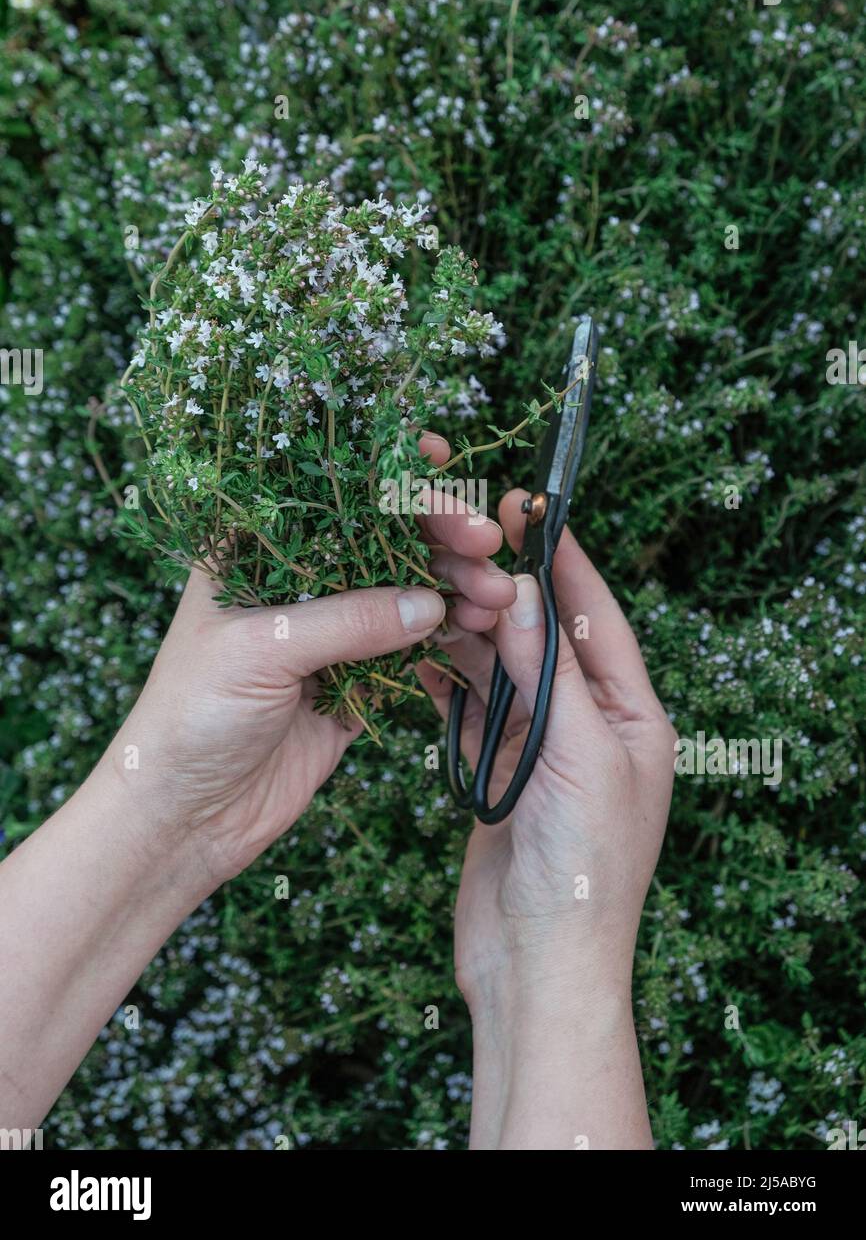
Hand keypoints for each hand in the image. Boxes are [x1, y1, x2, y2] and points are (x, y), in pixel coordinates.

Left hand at [101, 433, 517, 887]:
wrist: (184, 816)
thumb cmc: (192, 714)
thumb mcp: (263, 650)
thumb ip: (349, 621)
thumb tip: (432, 602)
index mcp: (256, 551)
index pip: (328, 491)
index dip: (384, 468)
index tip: (438, 456)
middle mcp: (299, 582)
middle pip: (382, 536)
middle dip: (438, 531)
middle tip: (484, 542)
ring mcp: (332, 632)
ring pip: (407, 589)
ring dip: (455, 584)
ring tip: (498, 595)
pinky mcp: (358, 682)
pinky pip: (413, 646)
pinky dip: (450, 633)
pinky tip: (482, 624)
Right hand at [418, 488, 674, 1147]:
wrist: (538, 964)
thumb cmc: (582, 870)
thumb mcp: (579, 758)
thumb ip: (548, 674)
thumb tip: (522, 592)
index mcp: (635, 719)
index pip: (600, 620)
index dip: (568, 562)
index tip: (534, 507)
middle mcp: (591, 728)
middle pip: (547, 639)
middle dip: (509, 592)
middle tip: (466, 540)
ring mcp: (541, 751)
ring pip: (503, 671)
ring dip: (472, 632)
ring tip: (433, 586)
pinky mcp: (498, 775)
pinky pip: (472, 711)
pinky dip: (448, 680)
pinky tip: (421, 650)